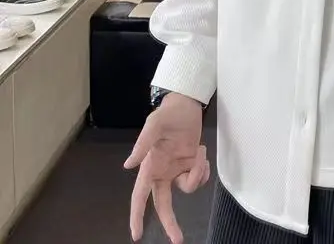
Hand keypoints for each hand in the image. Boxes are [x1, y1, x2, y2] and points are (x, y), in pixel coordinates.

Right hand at [124, 93, 208, 243]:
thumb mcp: (154, 125)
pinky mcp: (192, 165)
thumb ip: (142, 144)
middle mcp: (162, 172)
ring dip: (197, 173)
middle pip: (163, 204)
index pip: (140, 195)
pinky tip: (201, 154)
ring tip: (199, 151)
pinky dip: (203, 170)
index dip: (137, 216)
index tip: (137, 235)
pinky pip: (199, 178)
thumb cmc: (167, 114)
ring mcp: (178, 170)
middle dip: (170, 223)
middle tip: (178, 239)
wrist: (187, 105)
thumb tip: (128, 165)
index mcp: (150, 166)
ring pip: (188, 188)